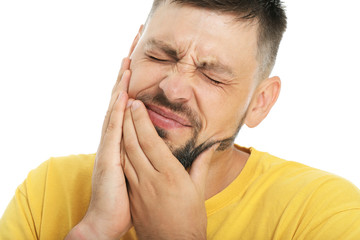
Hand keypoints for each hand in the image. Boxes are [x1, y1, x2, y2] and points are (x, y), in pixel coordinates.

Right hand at [66, 58, 131, 239]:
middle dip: (124, 77)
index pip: (127, 107)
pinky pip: (113, 130)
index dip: (131, 86)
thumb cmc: (125, 198)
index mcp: (122, 141)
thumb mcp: (139, 171)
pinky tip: (123, 94)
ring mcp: (109, 147)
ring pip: (114, 110)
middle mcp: (113, 139)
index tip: (139, 65)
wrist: (107, 221)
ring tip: (126, 63)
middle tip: (130, 51)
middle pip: (118, 101)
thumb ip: (146, 155)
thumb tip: (158, 144)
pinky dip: (117, 111)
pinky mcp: (108, 157)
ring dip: (120, 87)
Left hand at [122, 100, 216, 239]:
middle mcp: (151, 178)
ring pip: (125, 154)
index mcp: (170, 174)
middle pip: (134, 143)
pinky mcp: (132, 196)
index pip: (150, 140)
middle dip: (129, 120)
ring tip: (121, 117)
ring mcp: (138, 188)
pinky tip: (119, 141)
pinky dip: (120, 152)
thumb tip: (209, 147)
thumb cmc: (190, 218)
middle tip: (126, 103)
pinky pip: (124, 169)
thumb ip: (201, 165)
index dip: (141, 120)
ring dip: (122, 133)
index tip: (136, 104)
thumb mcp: (198, 189)